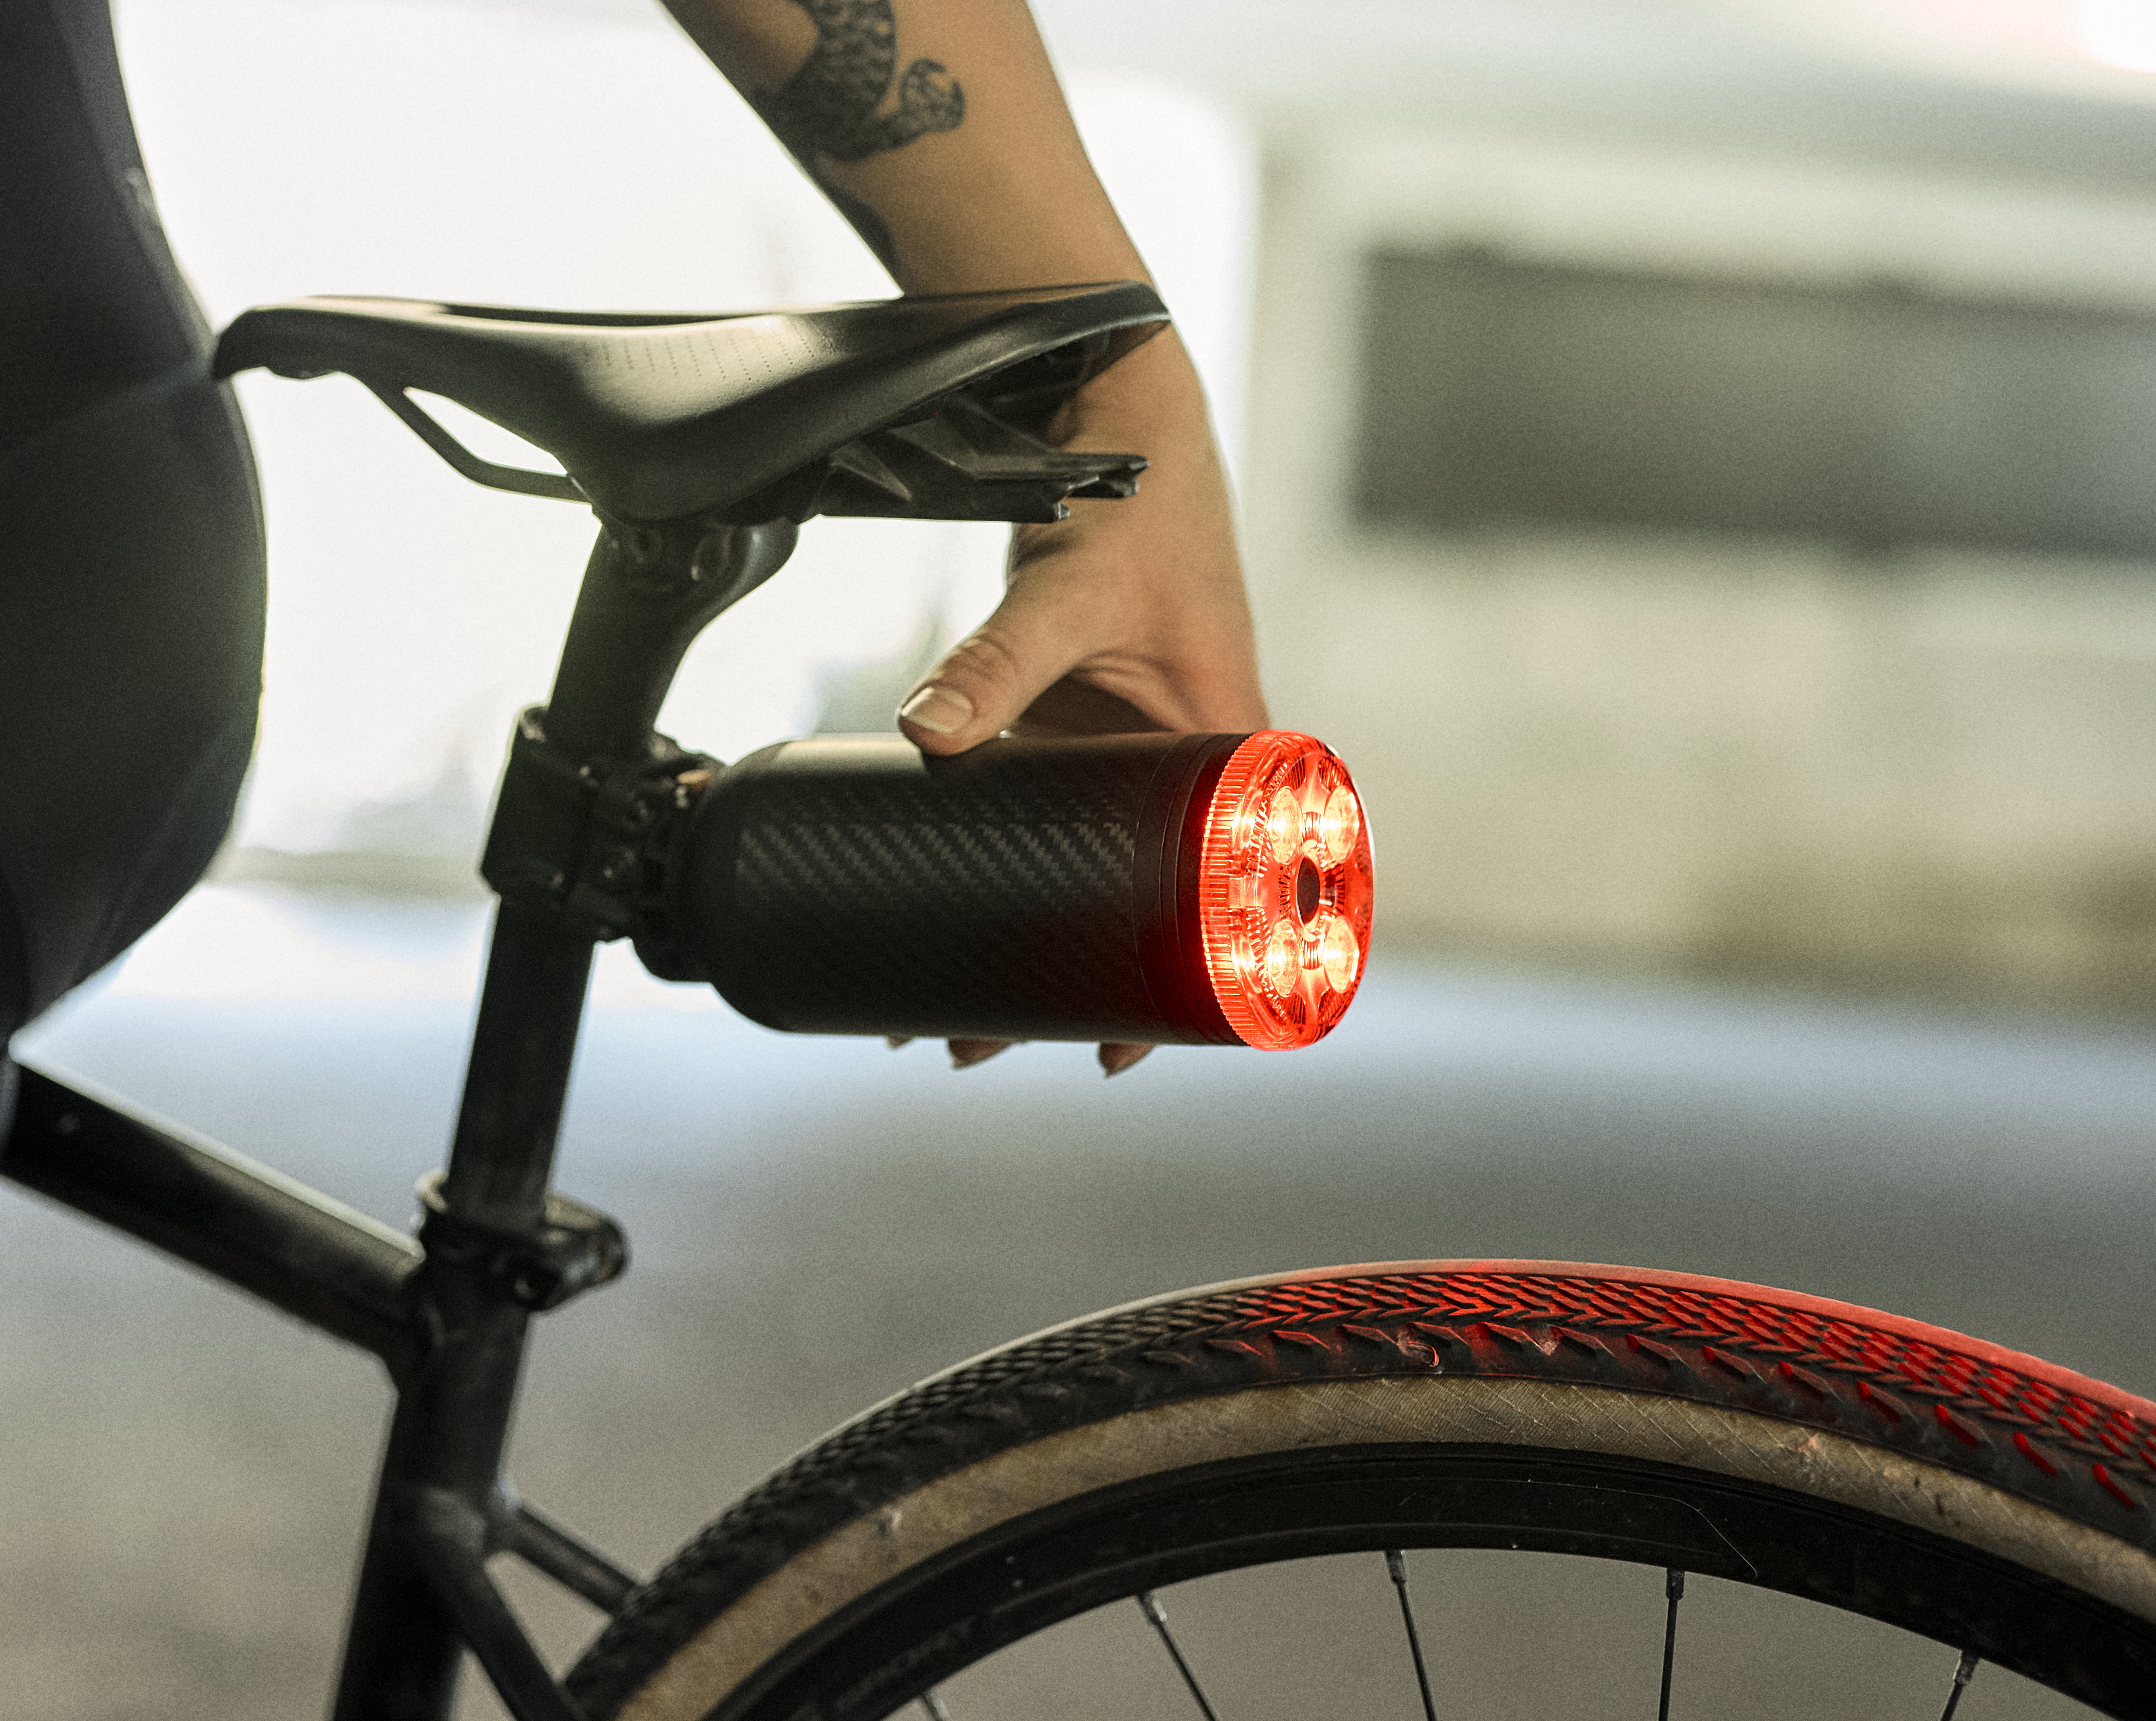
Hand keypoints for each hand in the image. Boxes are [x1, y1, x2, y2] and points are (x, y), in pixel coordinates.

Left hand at [893, 330, 1268, 1076]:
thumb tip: (923, 733)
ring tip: (932, 1007)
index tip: (1114, 1058)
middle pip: (1135, 909)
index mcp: (1232, 760)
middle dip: (1059, 985)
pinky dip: (993, 863)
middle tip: (971, 1048)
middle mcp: (1182, 772)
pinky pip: (1039, 816)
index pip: (1230, 904)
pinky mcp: (1068, 723)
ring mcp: (1121, 753)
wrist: (1120, 423)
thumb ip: (1000, 660)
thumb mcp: (1075, 593)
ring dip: (1018, 933)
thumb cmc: (1143, 506)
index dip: (1180, 993)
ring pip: (1081, 872)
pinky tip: (935, 896)